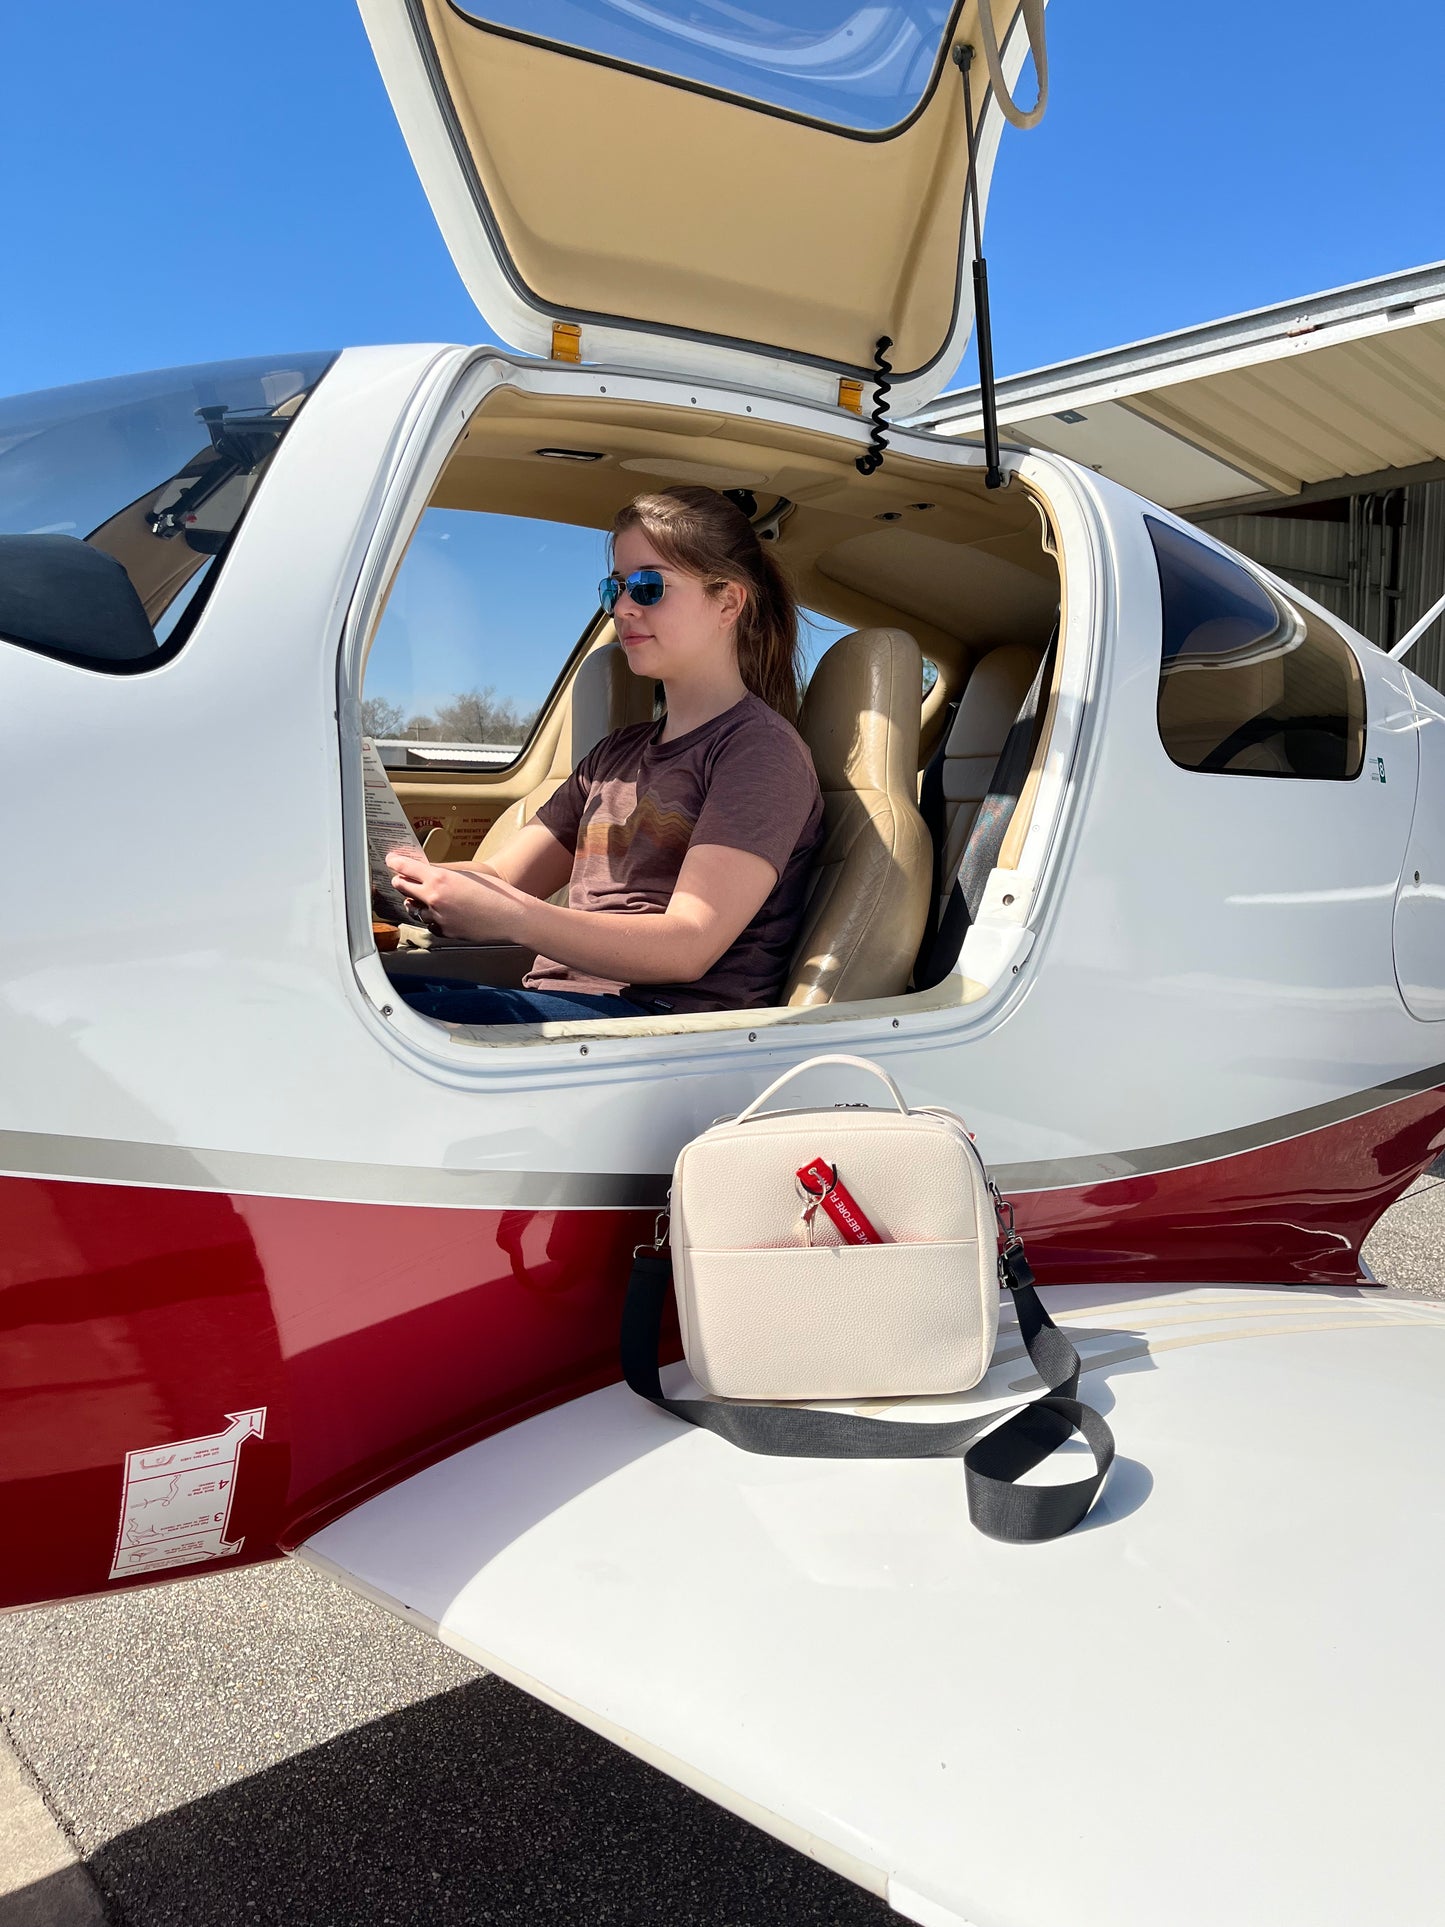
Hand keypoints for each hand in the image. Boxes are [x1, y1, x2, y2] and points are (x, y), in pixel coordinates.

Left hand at [384, 850, 529, 942]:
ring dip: (416, 901)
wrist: (509, 916)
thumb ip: (442, 874)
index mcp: (439, 879)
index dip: (396, 862)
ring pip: (413, 907)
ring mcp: (437, 917)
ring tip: (428, 897)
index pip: (406, 867)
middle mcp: (433, 898)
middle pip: (402, 887)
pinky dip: (431, 917)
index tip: (391, 860)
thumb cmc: (494, 892)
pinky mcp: (443, 931)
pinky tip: (442, 912)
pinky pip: (428, 923)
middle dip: (401, 881)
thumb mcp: (466, 875)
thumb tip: (425, 873)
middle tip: (402, 877)